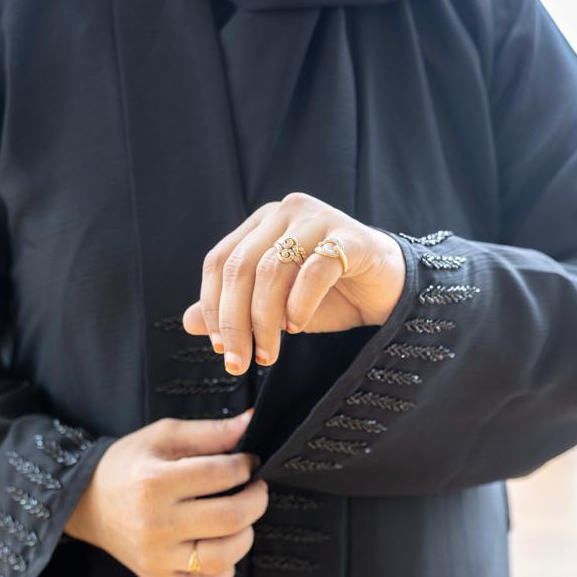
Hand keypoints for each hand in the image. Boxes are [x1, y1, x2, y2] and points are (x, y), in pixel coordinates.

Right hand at [64, 409, 268, 576]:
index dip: (246, 466)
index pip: (221, 474)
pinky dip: (225, 571)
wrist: (88, 502)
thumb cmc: (128, 466)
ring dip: (245, 537)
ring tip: (239, 521)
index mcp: (155, 482)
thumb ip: (210, 431)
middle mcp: (155, 523)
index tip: (249, 464)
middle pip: (230, 518)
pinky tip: (220, 548)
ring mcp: (157, 556)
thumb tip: (252, 421)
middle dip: (256, 500)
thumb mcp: (163, 436)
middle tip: (254, 490)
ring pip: (223, 558)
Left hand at [181, 191, 406, 373]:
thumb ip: (233, 312)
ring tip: (270, 354)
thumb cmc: (329, 298)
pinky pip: (314, 270)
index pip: (219, 262)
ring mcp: (318, 219)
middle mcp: (285, 212)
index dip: (212, 308)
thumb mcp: (274, 311)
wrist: (388, 293)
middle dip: (235, 322)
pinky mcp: (350, 236)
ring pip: (272, 270)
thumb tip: (188, 322)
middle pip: (241, 268)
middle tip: (238, 363)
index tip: (220, 348)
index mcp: (260, 224)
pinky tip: (299, 327)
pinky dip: (300, 304)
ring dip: (265, 321)